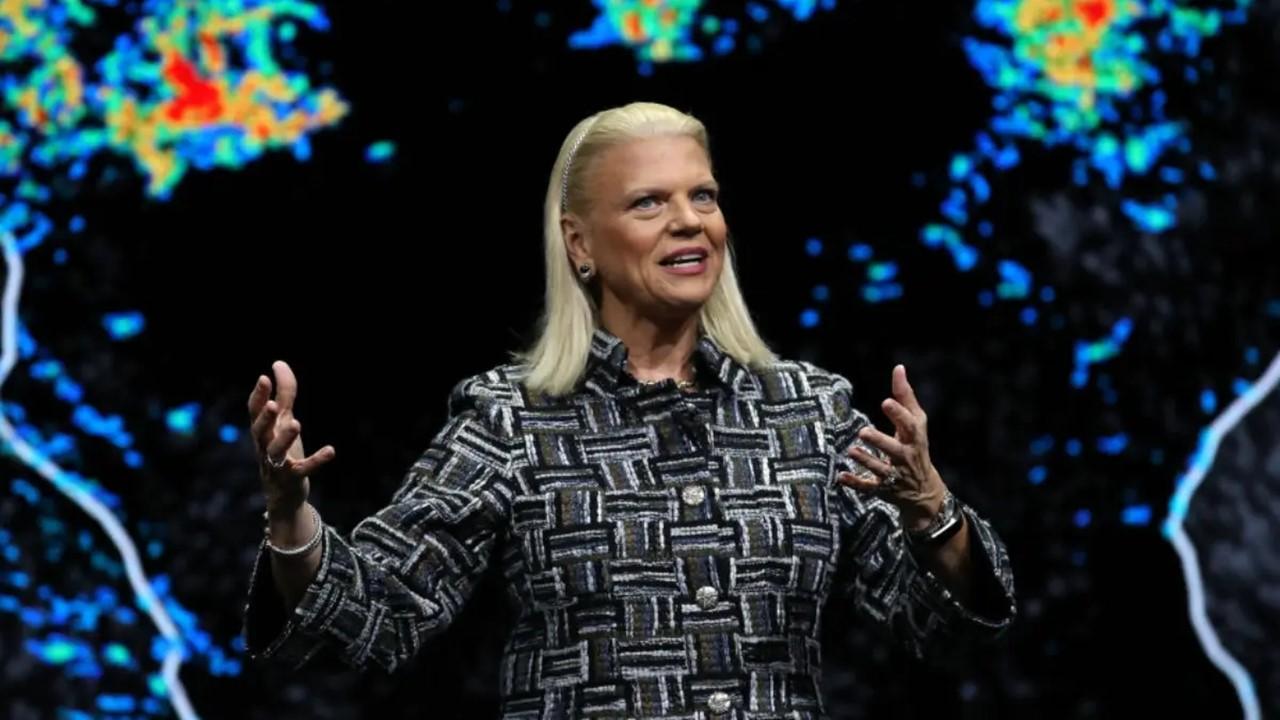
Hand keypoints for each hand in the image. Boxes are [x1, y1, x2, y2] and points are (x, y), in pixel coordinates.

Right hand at [247, 360, 335, 513]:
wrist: (283, 494)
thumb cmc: (282, 451)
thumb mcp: (283, 421)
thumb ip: (284, 394)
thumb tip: (278, 363)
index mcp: (262, 431)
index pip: (254, 412)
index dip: (258, 396)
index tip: (264, 378)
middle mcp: (265, 446)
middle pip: (259, 431)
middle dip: (265, 419)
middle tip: (273, 406)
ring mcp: (276, 464)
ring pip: (276, 451)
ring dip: (285, 438)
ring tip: (296, 424)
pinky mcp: (292, 478)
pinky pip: (303, 469)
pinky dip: (316, 460)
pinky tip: (331, 450)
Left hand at [836, 364, 946, 526]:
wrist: (925, 491)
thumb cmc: (916, 446)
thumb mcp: (916, 423)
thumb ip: (905, 397)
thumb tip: (898, 368)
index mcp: (914, 438)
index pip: (910, 425)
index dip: (899, 414)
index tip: (886, 402)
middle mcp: (906, 457)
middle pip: (895, 449)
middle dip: (880, 441)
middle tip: (863, 431)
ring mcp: (896, 475)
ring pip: (881, 470)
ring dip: (866, 461)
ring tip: (851, 450)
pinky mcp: (884, 490)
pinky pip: (869, 488)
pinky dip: (855, 483)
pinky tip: (841, 476)